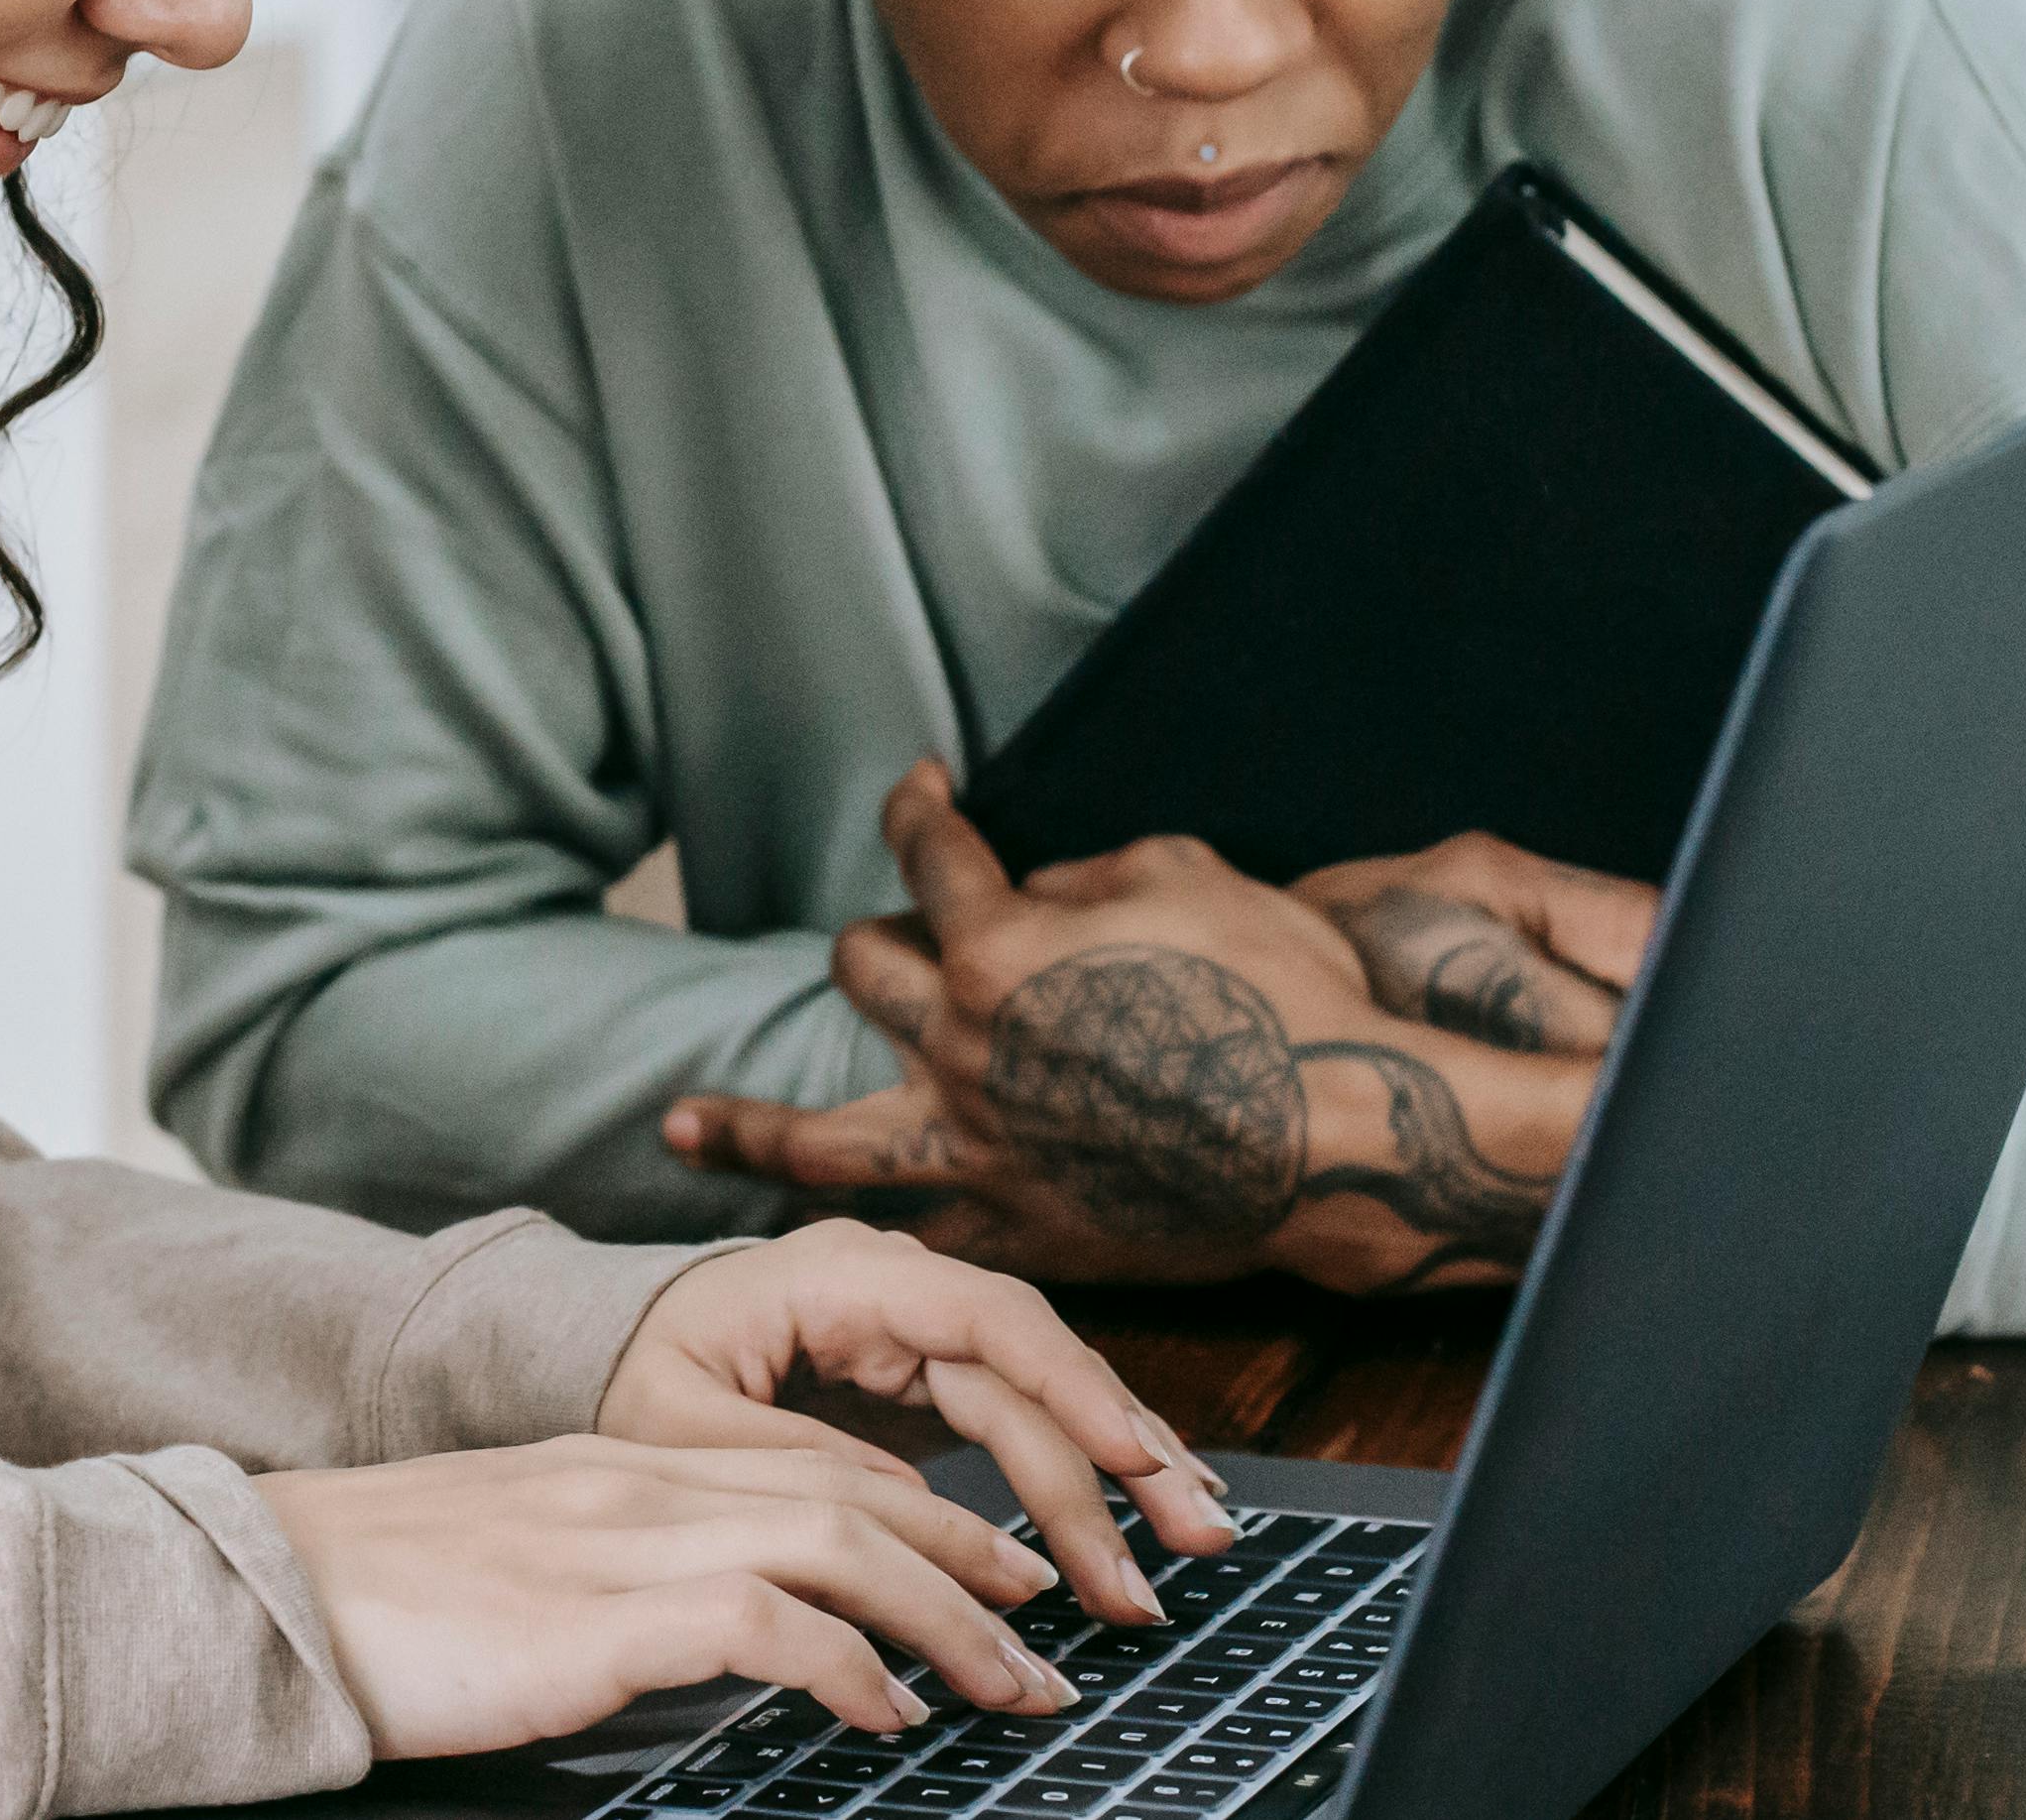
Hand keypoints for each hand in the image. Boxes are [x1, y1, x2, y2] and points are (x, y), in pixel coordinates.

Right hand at [257, 1437, 1077, 1758]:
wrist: (262, 1590)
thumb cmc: (374, 1602)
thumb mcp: (518, 1567)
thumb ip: (612, 1575)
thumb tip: (703, 1629)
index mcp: (622, 1467)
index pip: (810, 1469)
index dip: (921, 1518)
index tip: (990, 1573)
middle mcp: (640, 1484)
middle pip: (855, 1498)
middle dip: (973, 1563)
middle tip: (1049, 1629)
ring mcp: (623, 1540)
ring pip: (842, 1547)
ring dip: (949, 1622)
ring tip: (1009, 1688)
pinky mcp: (599, 1615)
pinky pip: (768, 1624)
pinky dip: (850, 1667)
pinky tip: (886, 1715)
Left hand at [602, 1217, 1234, 1620]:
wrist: (611, 1338)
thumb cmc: (634, 1371)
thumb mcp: (673, 1422)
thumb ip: (782, 1455)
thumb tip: (907, 1502)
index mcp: (839, 1273)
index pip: (983, 1317)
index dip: (1069, 1386)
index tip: (1132, 1459)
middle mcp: (898, 1284)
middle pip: (1033, 1363)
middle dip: (1118, 1454)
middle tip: (1186, 1548)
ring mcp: (919, 1321)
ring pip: (1044, 1389)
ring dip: (1124, 1464)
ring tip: (1198, 1538)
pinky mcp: (927, 1366)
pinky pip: (1021, 1410)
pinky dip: (1083, 1462)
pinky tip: (1140, 1511)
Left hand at [664, 767, 1597, 1295]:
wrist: (1343, 1138)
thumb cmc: (1284, 991)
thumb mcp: (1189, 876)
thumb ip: (1088, 875)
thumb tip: (1039, 891)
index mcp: (997, 944)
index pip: (929, 851)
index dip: (918, 805)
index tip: (919, 787)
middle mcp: (960, 1045)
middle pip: (864, 971)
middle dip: (882, 943)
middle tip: (907, 944)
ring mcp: (976, 1149)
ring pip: (820, 1139)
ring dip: (747, 1126)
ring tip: (682, 1123)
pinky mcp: (1014, 1229)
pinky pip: (913, 1235)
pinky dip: (864, 1233)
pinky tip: (823, 1238)